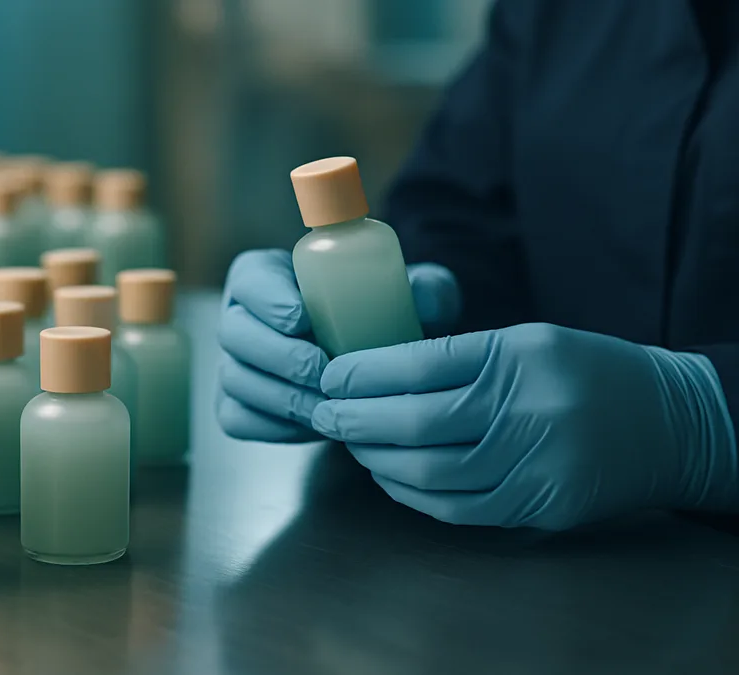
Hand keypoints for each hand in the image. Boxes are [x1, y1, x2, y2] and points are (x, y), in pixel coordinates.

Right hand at [216, 249, 461, 441]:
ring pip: (236, 379)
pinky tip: (312, 425)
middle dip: (278, 355)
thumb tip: (426, 297)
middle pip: (234, 333)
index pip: (249, 280)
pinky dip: (274, 425)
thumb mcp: (409, 297)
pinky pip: (239, 419)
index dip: (267, 299)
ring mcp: (233, 363)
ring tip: (328, 405)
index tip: (302, 318)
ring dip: (281, 396)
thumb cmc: (380, 317)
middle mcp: (240, 317)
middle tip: (322, 371)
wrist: (366, 364)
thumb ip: (426, 289)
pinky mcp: (236, 404)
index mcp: (265, 276)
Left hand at [311, 323, 738, 529]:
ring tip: (350, 442)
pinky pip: (457, 507)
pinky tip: (388, 475)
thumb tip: (372, 374)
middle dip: (356, 418)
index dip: (365, 372)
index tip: (331, 373)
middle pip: (417, 420)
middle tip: (323, 412)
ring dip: (377, 459)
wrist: (668, 423)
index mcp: (519, 355)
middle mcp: (527, 409)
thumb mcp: (527, 341)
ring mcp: (535, 464)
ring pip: (430, 470)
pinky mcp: (538, 505)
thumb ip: (458, 357)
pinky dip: (412, 493)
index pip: (421, 363)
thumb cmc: (584, 371)